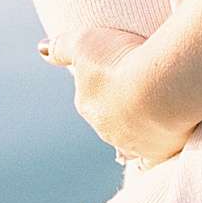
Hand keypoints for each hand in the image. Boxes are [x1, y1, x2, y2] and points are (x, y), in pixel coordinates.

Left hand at [38, 26, 194, 169]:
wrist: (161, 87)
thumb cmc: (121, 62)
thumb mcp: (85, 42)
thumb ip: (62, 47)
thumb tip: (41, 49)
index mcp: (89, 105)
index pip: (91, 98)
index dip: (104, 84)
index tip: (118, 72)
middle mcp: (107, 129)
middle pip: (111, 119)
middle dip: (121, 107)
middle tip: (139, 88)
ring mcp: (133, 144)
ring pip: (129, 139)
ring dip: (138, 128)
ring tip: (152, 113)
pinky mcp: (158, 153)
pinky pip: (151, 159)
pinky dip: (152, 154)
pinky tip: (158, 146)